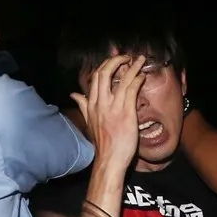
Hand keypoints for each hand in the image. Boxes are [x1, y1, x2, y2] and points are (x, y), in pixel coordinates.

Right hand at [71, 54, 145, 172]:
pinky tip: (142, 77)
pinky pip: (132, 90)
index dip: (105, 65)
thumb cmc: (102, 143)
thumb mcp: (88, 121)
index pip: (95, 78)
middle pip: (104, 73)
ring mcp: (113, 107)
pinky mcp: (126, 112)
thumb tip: (74, 94)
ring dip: (133, 66)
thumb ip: (83, 106)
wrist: (109, 159)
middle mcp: (100, 103)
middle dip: (116, 61)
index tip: (114, 61)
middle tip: (127, 57)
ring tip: (140, 59)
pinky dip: (137, 80)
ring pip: (121, 79)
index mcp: (91, 104)